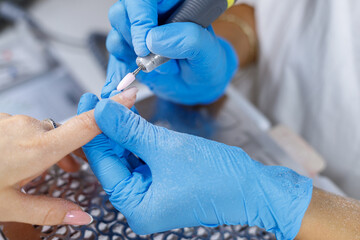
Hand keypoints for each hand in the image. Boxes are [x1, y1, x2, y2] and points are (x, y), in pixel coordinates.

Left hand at [0, 89, 135, 225]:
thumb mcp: (9, 205)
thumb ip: (49, 210)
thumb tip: (82, 216)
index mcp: (38, 149)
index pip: (86, 125)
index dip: (112, 110)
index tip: (131, 95)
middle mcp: (30, 127)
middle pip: (65, 135)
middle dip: (67, 153)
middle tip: (58, 173)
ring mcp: (16, 120)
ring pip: (45, 132)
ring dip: (47, 149)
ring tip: (30, 171)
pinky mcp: (6, 118)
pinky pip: (28, 128)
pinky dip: (31, 142)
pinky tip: (16, 158)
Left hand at [79, 97, 312, 239]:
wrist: (252, 186)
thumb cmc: (217, 177)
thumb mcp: (167, 148)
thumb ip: (130, 130)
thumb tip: (102, 110)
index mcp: (136, 206)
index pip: (104, 163)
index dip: (93, 130)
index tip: (88, 101)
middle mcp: (140, 202)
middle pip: (115, 159)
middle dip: (110, 128)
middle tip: (104, 97)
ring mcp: (152, 191)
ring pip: (129, 155)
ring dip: (125, 130)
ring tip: (119, 103)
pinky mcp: (164, 180)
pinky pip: (144, 156)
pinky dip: (140, 138)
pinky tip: (134, 118)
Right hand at [102, 0, 237, 104]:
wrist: (200, 85)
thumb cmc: (206, 64)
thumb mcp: (207, 52)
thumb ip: (188, 40)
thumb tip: (154, 38)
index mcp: (172, 5)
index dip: (140, 17)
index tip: (146, 44)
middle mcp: (152, 16)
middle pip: (122, 13)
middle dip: (133, 39)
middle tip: (150, 56)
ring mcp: (138, 34)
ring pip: (115, 34)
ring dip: (132, 57)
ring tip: (157, 68)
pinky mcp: (130, 53)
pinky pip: (114, 58)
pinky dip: (118, 73)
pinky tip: (124, 82)